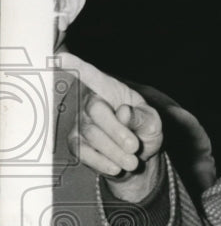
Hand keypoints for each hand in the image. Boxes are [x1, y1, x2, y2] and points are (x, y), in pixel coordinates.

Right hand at [61, 52, 163, 200]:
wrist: (137, 158)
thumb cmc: (144, 130)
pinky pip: (83, 152)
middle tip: (135, 147)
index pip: (93, 76)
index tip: (61, 58)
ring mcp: (80, 123)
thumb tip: (123, 112)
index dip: (77, 66)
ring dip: (114, 151)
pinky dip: (103, 162)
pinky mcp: (76, 143)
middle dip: (117, 131)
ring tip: (133, 161)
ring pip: (91, 134)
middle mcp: (91, 103)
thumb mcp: (153, 123)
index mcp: (112, 91)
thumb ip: (142, 116)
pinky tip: (117, 167)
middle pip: (95, 110)